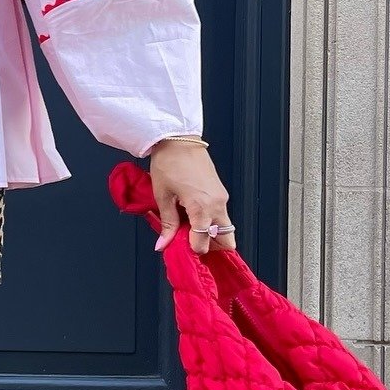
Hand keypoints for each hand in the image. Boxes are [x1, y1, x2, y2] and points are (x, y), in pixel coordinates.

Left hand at [148, 141, 235, 255]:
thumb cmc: (169, 163)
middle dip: (210, 246)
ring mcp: (221, 198)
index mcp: (202, 208)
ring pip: (224, 228)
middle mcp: (217, 205)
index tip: (179, 248)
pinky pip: (220, 215)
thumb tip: (163, 244)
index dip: (190, 250)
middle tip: (190, 243)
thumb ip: (167, 224)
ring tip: (187, 229)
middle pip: (226, 240)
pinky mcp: (220, 192)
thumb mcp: (163, 197)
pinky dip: (209, 222)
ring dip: (209, 234)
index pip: (203, 243)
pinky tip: (191, 217)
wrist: (178, 139)